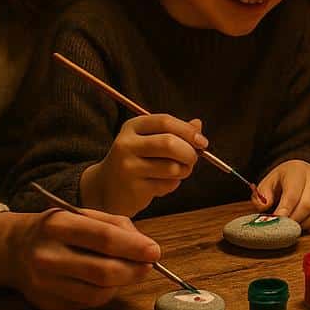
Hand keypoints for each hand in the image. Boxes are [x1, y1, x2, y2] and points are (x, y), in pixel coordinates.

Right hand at [0, 208, 160, 309]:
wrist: (14, 249)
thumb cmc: (59, 229)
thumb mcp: (83, 214)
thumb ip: (116, 226)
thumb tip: (146, 249)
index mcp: (57, 225)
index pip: (104, 239)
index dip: (134, 247)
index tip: (155, 252)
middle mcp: (47, 256)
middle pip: (103, 271)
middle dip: (134, 270)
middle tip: (148, 266)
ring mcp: (44, 284)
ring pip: (99, 293)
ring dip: (122, 284)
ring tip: (128, 271)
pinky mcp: (47, 304)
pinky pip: (87, 303)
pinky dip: (104, 293)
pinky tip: (104, 281)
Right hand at [80, 114, 205, 216]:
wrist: (106, 187)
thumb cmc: (136, 160)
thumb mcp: (150, 140)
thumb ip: (174, 131)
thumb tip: (198, 125)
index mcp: (133, 126)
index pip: (165, 121)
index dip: (188, 131)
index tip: (203, 142)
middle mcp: (126, 144)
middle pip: (169, 143)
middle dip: (189, 153)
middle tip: (193, 159)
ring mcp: (128, 167)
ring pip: (172, 167)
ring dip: (184, 171)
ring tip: (178, 172)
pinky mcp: (133, 188)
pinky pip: (167, 185)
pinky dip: (172, 185)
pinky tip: (161, 184)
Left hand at [255, 160, 309, 231]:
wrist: (297, 175)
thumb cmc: (281, 182)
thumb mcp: (267, 184)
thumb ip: (261, 196)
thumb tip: (264, 206)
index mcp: (297, 170)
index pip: (293, 193)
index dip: (285, 210)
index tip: (278, 221)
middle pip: (308, 205)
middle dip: (295, 220)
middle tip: (284, 228)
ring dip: (306, 224)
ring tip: (294, 227)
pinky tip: (307, 226)